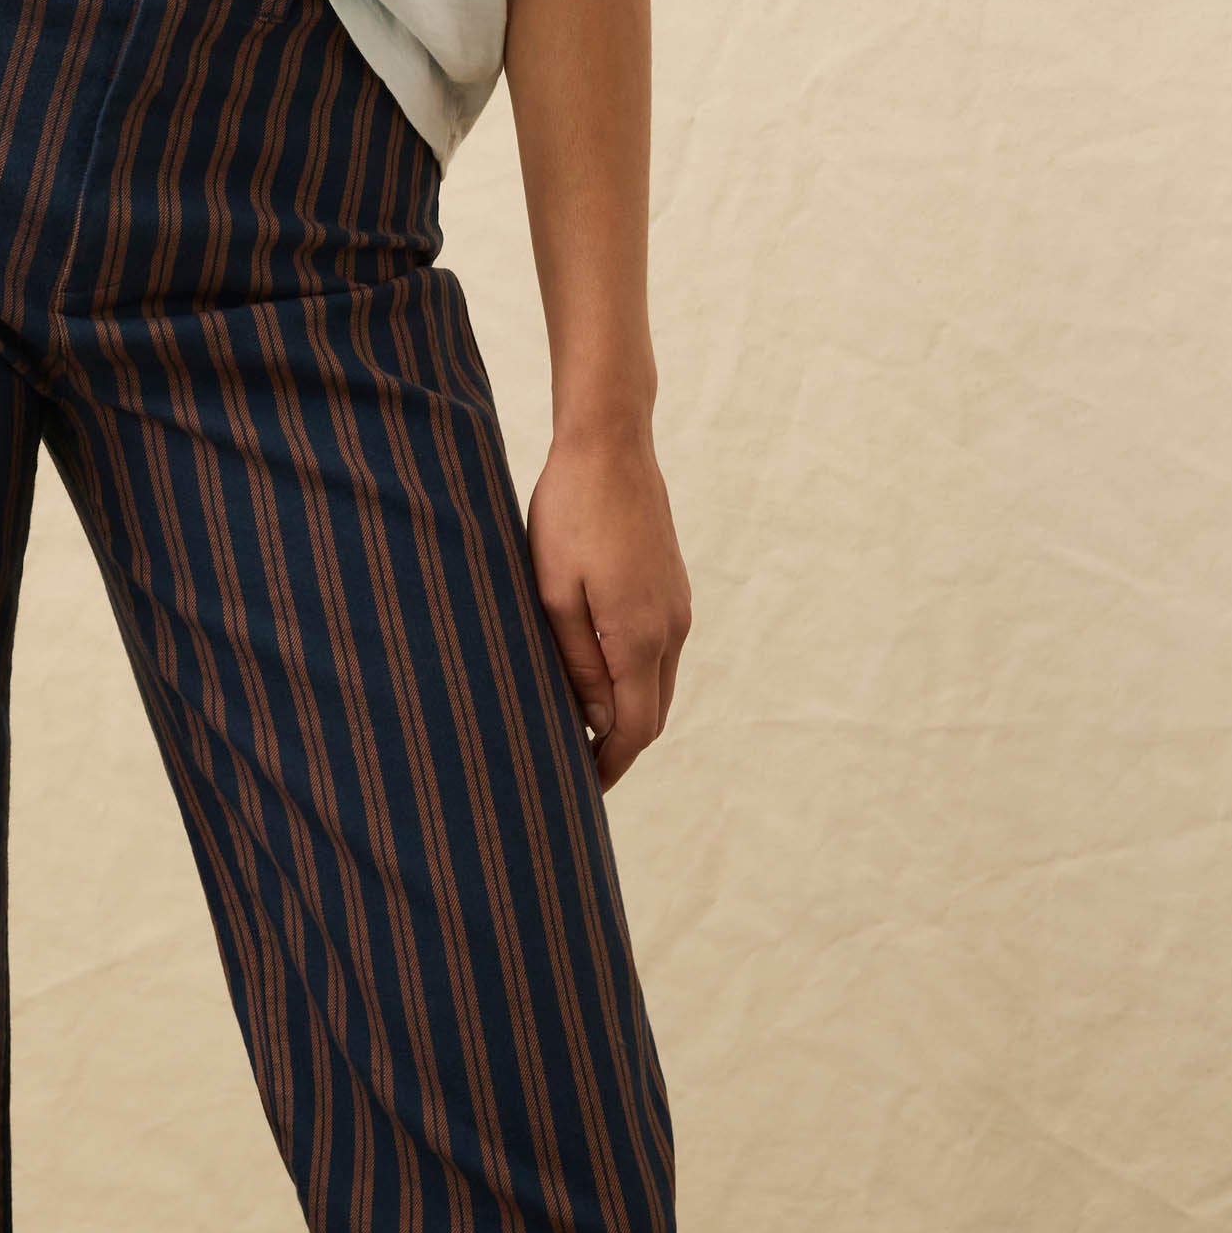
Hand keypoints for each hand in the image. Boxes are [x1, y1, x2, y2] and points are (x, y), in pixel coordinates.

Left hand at [524, 421, 690, 792]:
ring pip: (659, 682)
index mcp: (640, 635)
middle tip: (577, 767)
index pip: (635, 729)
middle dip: (620, 747)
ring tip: (581, 725)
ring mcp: (677, 605)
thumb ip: (577, 661)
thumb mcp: (554, 591)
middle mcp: (671, 628)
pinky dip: (636, 676)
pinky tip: (599, 671)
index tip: (580, 790)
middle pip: (653, 714)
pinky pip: (660, 650)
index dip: (610, 766)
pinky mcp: (672, 585)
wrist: (610, 443)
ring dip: (628, 711)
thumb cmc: (569, 513)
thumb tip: (597, 721)